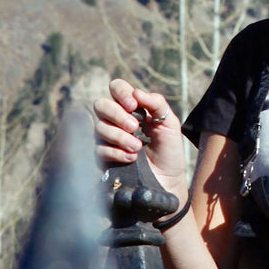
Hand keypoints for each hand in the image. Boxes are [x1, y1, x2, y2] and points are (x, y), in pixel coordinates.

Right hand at [93, 80, 188, 199]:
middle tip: (135, 128)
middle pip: (101, 105)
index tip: (134, 106)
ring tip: (138, 147)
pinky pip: (99, 148)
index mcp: (133, 107)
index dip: (121, 93)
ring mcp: (109, 138)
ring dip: (119, 136)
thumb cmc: (169, 150)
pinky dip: (116, 152)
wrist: (168, 181)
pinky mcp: (104, 156)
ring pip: (99, 127)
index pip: (117, 87)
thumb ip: (157, 104)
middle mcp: (117, 120)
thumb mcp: (169, 124)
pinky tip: (131, 158)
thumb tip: (137, 92)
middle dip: (117, 115)